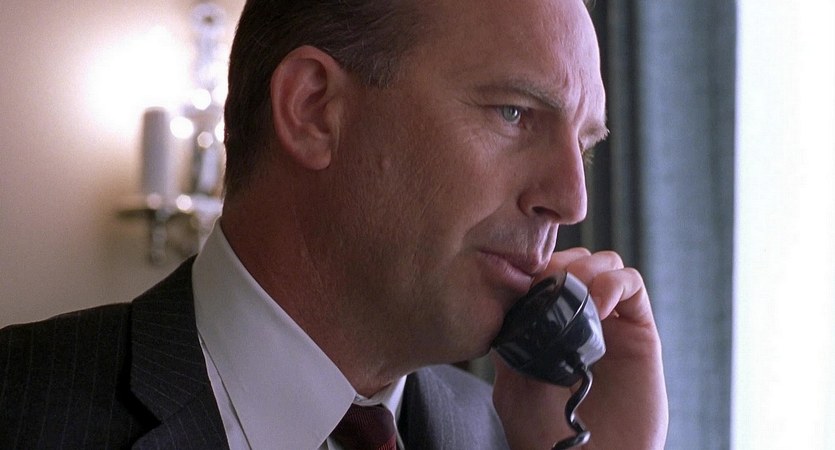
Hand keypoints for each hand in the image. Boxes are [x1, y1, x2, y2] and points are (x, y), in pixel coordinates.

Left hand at [492, 248, 667, 448]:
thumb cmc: (545, 435)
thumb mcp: (512, 387)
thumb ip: (510, 346)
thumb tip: (507, 304)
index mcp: (548, 327)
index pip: (546, 275)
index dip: (536, 266)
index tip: (522, 278)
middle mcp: (581, 319)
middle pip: (577, 262)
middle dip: (562, 262)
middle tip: (549, 282)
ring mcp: (612, 323)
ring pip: (606, 264)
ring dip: (588, 268)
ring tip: (576, 294)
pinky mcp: (641, 332)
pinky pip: (634, 285)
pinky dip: (615, 283)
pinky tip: (599, 307)